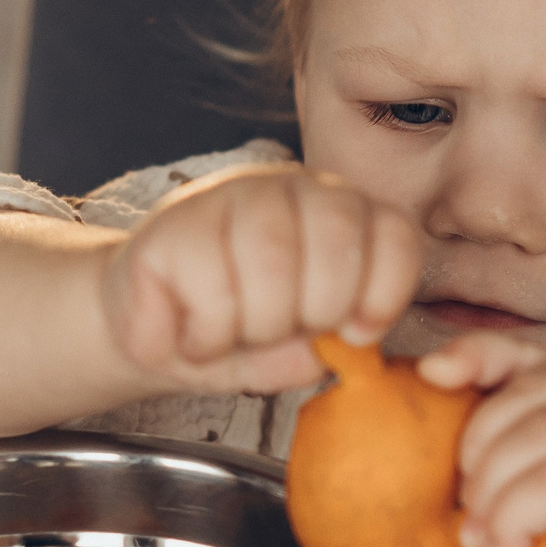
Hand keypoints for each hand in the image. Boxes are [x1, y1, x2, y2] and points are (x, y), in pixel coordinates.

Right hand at [102, 164, 424, 397]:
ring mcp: (233, 195)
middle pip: (337, 247)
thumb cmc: (235, 335)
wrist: (150, 326)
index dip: (385, 295)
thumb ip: (312, 356)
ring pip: (272, 267)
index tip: (356, 335)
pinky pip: (211, 290)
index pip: (395, 237)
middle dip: (313, 315)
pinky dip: (205, 336)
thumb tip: (317, 352)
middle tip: (278, 334)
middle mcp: (294, 190)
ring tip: (229, 334)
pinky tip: (192, 332)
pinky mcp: (176, 220)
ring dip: (253, 329)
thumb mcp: (288, 356)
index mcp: (343, 217)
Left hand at [417, 331, 545, 546]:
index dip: (474, 355)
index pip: (528, 354)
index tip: (430, 375)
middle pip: (520, 394)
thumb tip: (446, 482)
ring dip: (490, 493)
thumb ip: (535, 470)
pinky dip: (515, 517)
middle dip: (474, 450)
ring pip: (531, 436)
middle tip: (465, 512)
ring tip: (484, 541)